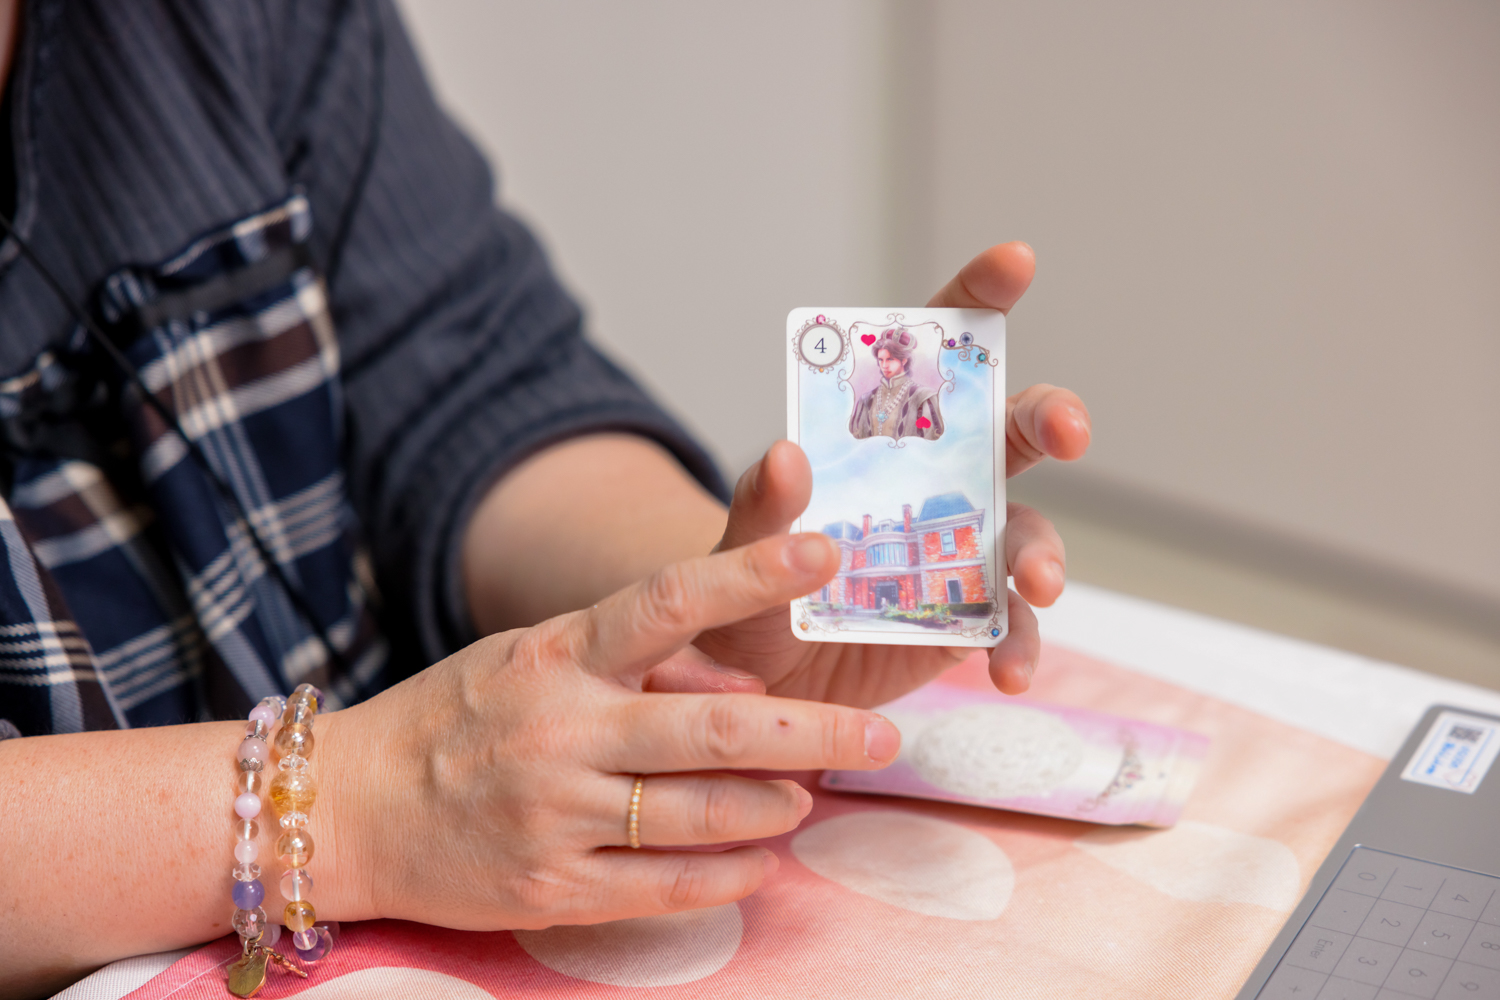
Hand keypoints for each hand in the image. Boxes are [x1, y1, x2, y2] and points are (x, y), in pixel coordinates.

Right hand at [323, 531, 898, 928]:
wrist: (344, 807)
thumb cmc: (454, 717)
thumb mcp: (532, 657)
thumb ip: (637, 664)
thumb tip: (747, 689)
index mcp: (558, 655)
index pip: (668, 599)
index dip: (753, 574)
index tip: (825, 551)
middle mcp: (561, 730)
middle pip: (715, 730)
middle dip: (815, 732)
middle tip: (882, 732)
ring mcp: (554, 814)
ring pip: (700, 814)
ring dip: (775, 805)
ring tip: (812, 792)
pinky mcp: (549, 890)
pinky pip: (663, 888)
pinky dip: (729, 876)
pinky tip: (764, 861)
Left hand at [693, 242, 1089, 706]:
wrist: (754, 684)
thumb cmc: (745, 596)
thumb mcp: (740, 552)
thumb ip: (762, 508)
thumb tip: (786, 454)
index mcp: (881, 440)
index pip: (932, 354)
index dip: (976, 300)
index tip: (1014, 261)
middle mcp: (936, 482)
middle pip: (1010, 432)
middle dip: (1048, 416)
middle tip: (1068, 428)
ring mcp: (962, 550)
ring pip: (1029, 534)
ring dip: (1044, 554)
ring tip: (1035, 586)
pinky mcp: (971, 620)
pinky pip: (1016, 629)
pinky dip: (1022, 647)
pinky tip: (1009, 673)